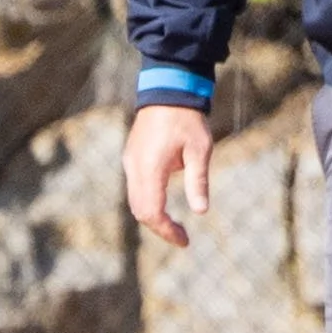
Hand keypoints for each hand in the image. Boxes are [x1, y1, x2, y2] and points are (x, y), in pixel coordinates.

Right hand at [124, 104, 213, 248]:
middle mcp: (135, 169)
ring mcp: (130, 164)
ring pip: (135, 202)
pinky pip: (135, 189)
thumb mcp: (200, 150)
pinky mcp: (131, 159)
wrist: (167, 91)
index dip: (167, 230)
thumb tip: (201, 211)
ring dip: (152, 217)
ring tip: (173, 225)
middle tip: (182, 237)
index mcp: (151, 169)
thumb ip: (198, 182)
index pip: (152, 212)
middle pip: (140, 211)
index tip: (184, 240)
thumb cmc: (187, 120)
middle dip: (160, 228)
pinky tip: (163, 204)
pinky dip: (147, 203)